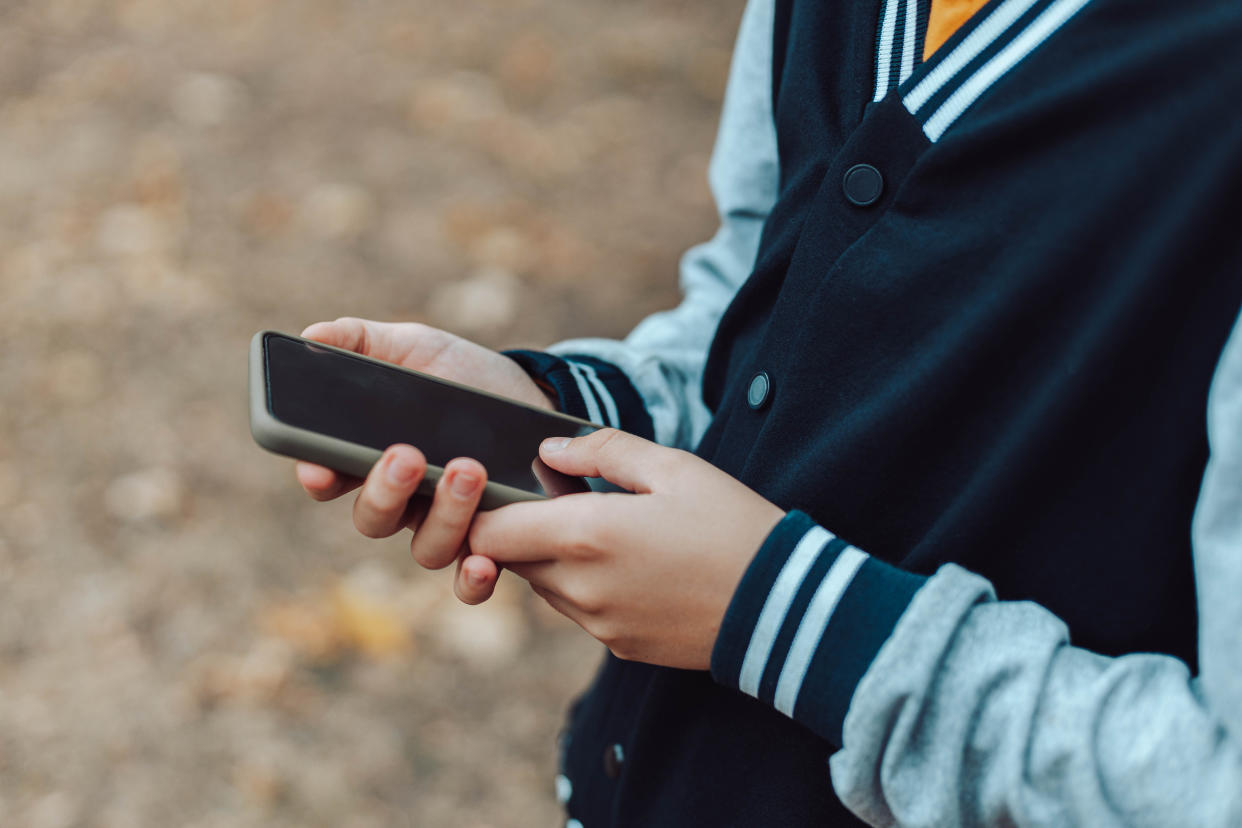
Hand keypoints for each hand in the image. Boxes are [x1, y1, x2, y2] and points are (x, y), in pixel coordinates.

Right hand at [294, 317, 555, 602]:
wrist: (539, 400)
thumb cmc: (467, 376)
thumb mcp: (419, 348)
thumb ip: (364, 341)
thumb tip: (313, 336)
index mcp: (373, 456)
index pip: (329, 476)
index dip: (317, 476)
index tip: (319, 468)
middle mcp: (403, 500)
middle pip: (373, 517)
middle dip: (385, 490)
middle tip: (407, 455)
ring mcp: (445, 526)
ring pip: (423, 547)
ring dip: (443, 516)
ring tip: (468, 470)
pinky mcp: (491, 545)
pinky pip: (467, 582)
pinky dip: (470, 582)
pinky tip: (482, 562)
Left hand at [466, 429, 784, 669]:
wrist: (782, 606)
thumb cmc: (731, 525)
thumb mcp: (674, 467)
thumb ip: (602, 450)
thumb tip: (549, 450)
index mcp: (587, 536)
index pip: (490, 533)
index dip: (483, 511)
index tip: (498, 489)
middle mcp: (581, 587)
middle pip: (512, 560)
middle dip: (522, 530)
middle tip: (559, 498)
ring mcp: (598, 623)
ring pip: (545, 586)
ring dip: (555, 558)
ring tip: (604, 528)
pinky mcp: (619, 646)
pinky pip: (580, 611)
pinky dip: (587, 586)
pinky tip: (631, 564)